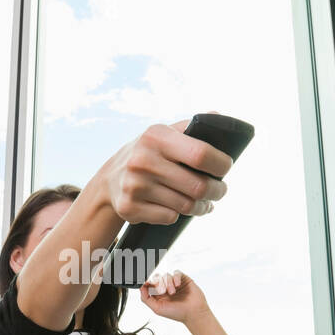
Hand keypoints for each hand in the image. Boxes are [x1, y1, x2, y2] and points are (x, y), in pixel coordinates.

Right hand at [95, 118, 231, 224]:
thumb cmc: (147, 154)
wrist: (109, 179)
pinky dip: (178, 215)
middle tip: (220, 191)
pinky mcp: (129, 207)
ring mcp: (134, 185)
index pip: (201, 154)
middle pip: (198, 186)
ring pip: (186, 205)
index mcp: (156, 137)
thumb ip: (190, 127)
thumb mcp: (162, 134)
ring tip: (204, 203)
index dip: (220, 164)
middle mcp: (143, 160)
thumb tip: (217, 117)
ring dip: (201, 207)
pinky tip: (179, 209)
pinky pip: (169, 217)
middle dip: (217, 191)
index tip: (225, 168)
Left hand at [139, 270, 208, 323]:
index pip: (149, 284)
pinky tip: (177, 285)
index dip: (147, 282)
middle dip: (157, 283)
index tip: (146, 283)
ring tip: (173, 292)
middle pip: (156, 278)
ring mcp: (174, 283)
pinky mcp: (183, 279)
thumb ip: (146, 299)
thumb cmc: (177, 313)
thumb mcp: (157, 309)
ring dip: (168, 283)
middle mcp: (165, 288)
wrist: (194, 313)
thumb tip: (140, 287)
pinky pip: (176, 272)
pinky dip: (175, 277)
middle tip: (162, 291)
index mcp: (158, 295)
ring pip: (166, 275)